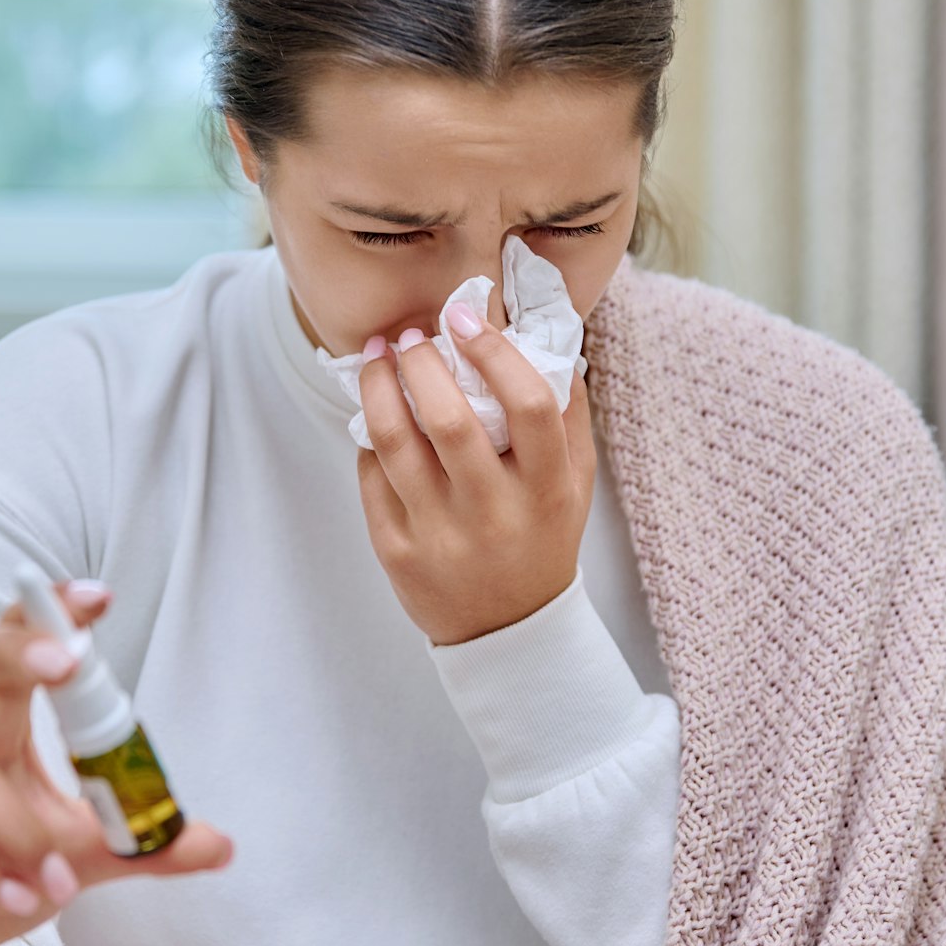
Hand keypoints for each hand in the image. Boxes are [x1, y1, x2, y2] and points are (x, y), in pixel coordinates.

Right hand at [0, 582, 232, 945]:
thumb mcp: (77, 856)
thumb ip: (141, 845)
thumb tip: (218, 844)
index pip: (10, 640)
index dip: (46, 613)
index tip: (98, 597)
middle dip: (15, 651)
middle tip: (68, 664)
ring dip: (19, 828)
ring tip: (59, 880)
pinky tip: (18, 899)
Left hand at [354, 305, 595, 646]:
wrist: (509, 629)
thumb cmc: (543, 537)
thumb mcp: (575, 482)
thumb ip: (566, 410)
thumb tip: (542, 331)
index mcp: (547, 491)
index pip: (528, 406)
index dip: (495, 351)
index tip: (463, 317)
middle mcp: (494, 514)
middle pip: (448, 418)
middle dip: (420, 360)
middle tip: (411, 334)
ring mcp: (441, 536)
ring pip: (393, 442)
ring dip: (378, 385)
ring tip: (378, 357)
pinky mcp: (397, 552)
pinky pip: (371, 475)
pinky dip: (369, 436)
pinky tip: (377, 415)